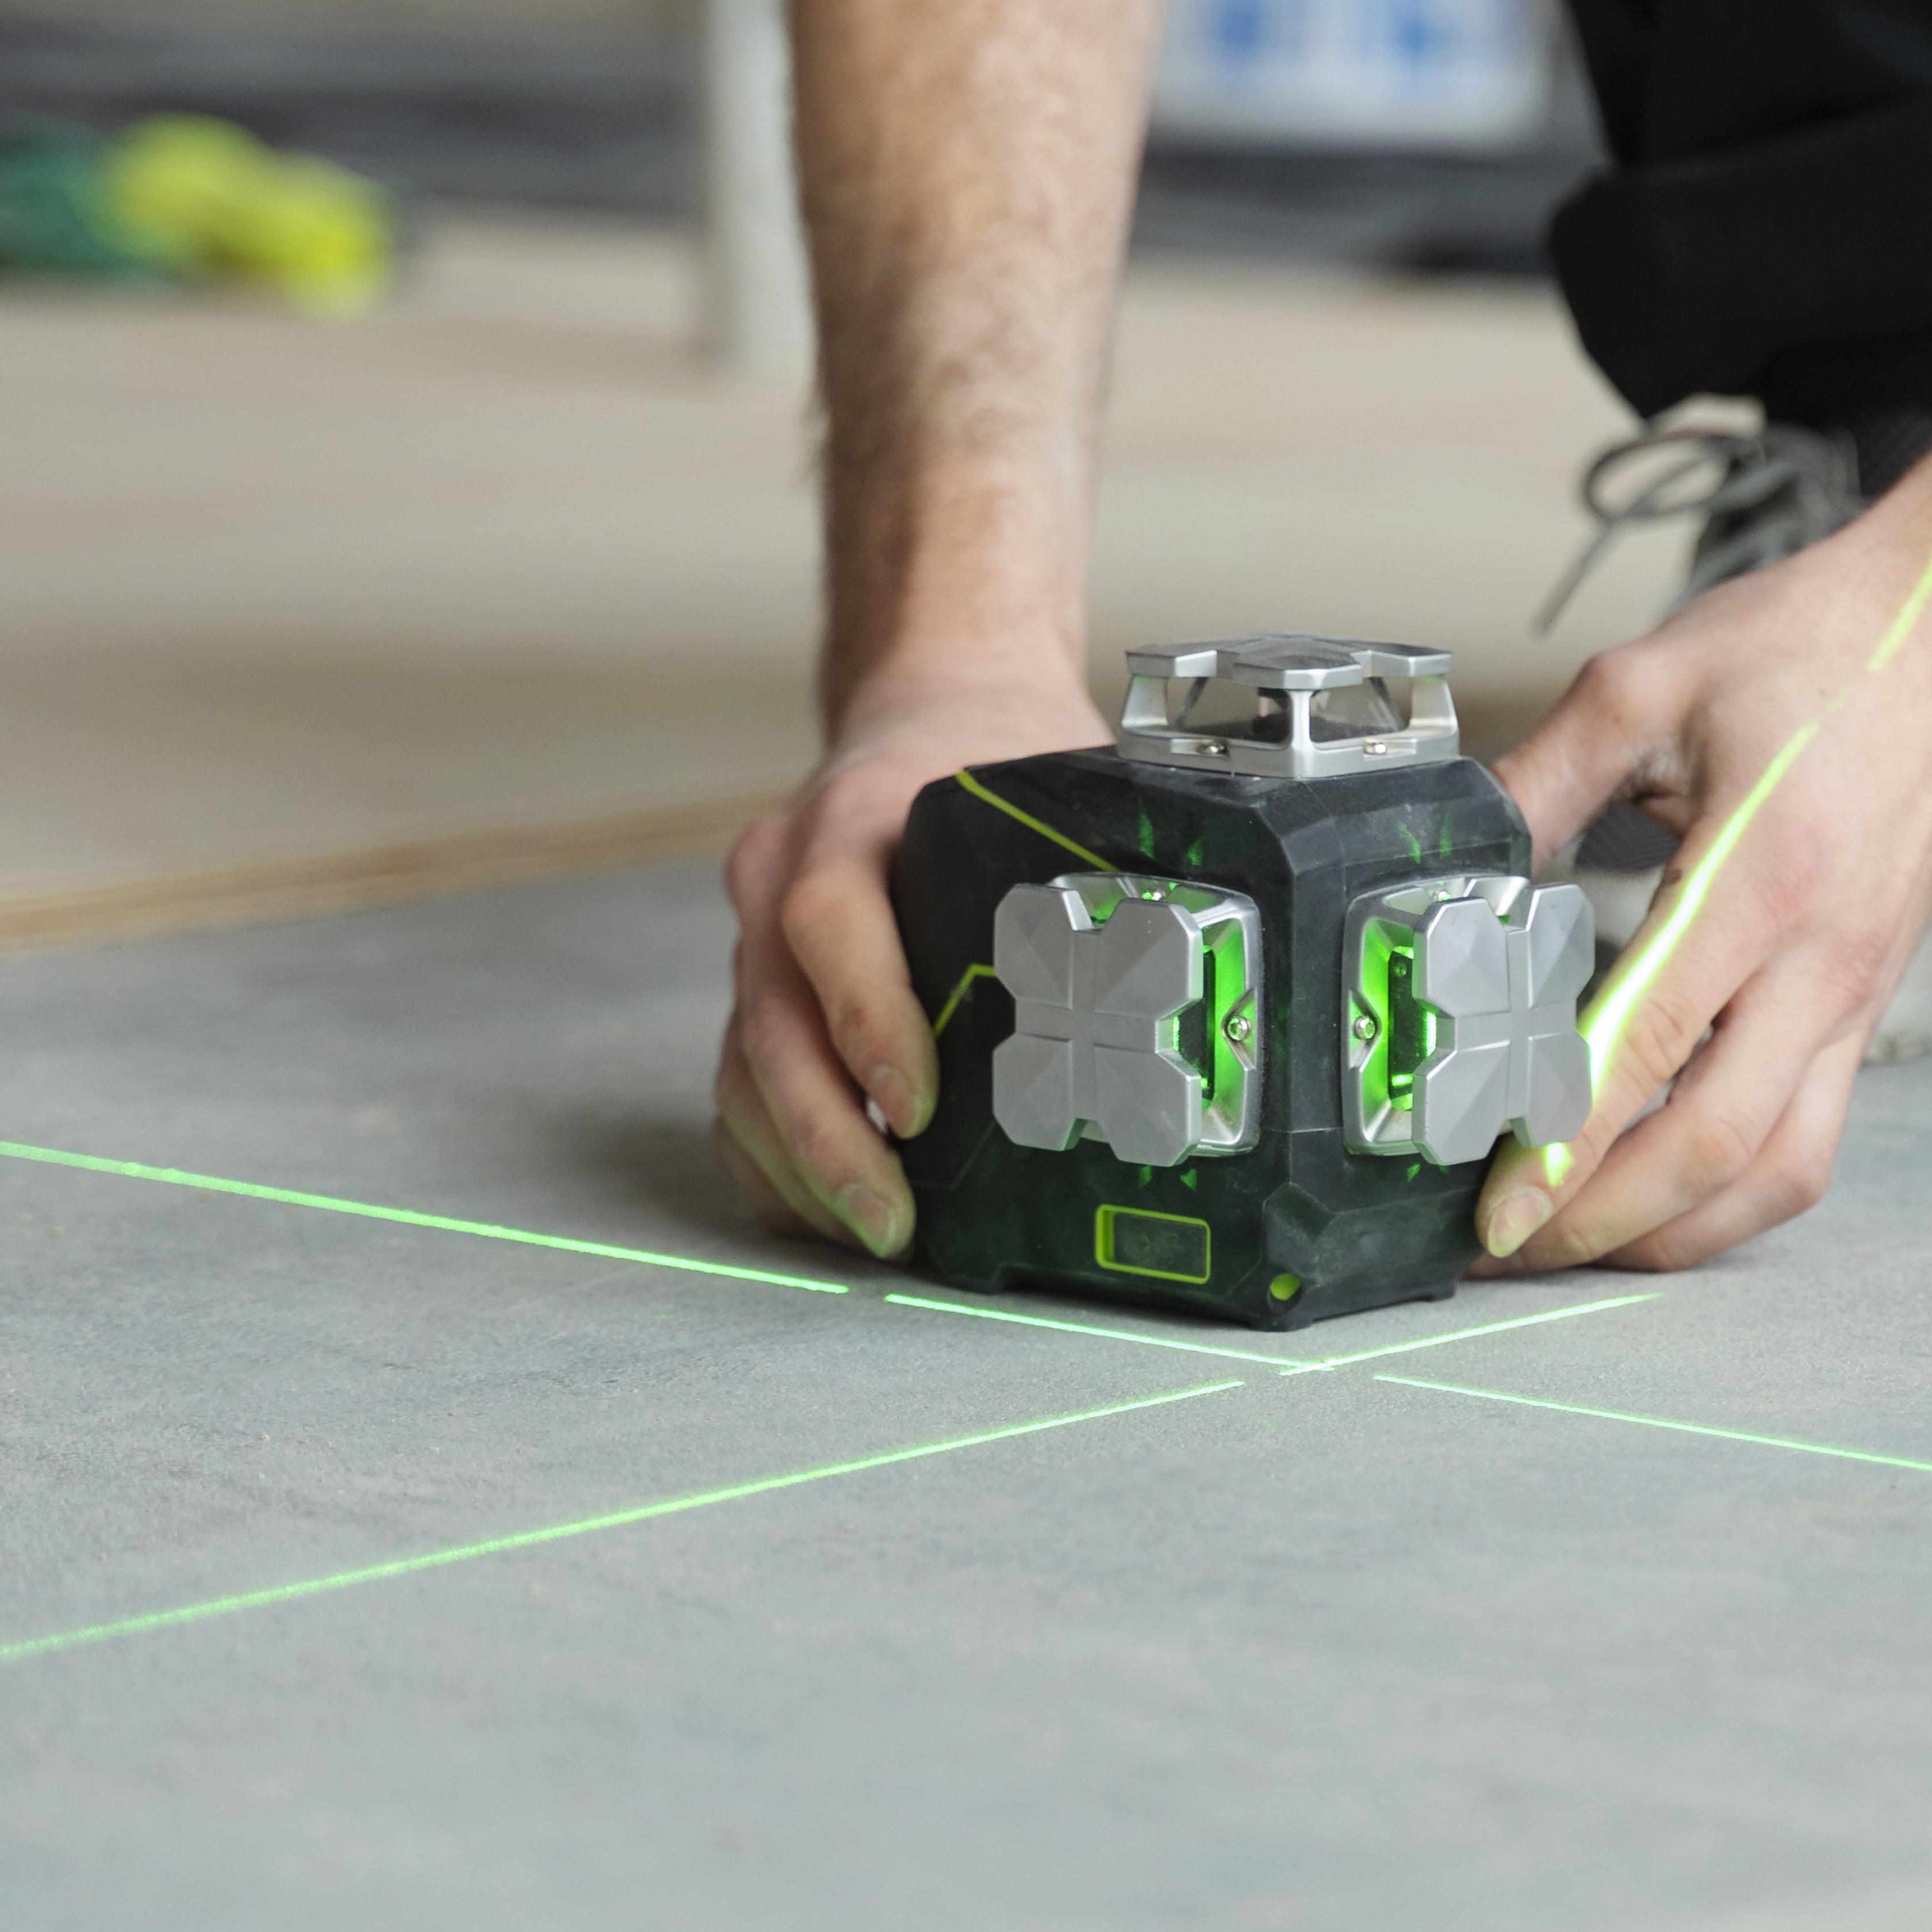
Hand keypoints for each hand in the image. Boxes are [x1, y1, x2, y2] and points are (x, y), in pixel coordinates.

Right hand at [714, 669, 1108, 1257]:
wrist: (926, 697)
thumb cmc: (991, 747)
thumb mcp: (1044, 775)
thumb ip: (1094, 857)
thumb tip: (1193, 962)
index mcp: (851, 819)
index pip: (830, 921)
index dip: (867, 1019)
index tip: (917, 1107)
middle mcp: (781, 877)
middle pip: (772, 1022)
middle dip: (827, 1136)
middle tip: (892, 1219)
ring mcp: (756, 936)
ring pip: (744, 1069)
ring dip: (799, 1165)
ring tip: (873, 1235)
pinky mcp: (757, 984)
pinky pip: (738, 1086)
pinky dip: (774, 1159)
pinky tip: (826, 1211)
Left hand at [1481, 485, 1931, 1276]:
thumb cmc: (1822, 645)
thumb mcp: (1650, 681)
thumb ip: (1540, 778)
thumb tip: (1451, 861)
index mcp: (1762, 875)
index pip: (1651, 1046)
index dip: (1566, 1142)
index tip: (1494, 1208)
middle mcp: (1823, 958)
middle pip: (1715, 1146)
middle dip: (1601, 1221)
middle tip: (1505, 1249)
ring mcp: (1857, 993)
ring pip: (1777, 1171)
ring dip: (1673, 1229)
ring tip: (1575, 1240)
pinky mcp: (1868, 1003)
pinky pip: (1809, 1137)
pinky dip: (1733, 1193)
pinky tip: (1661, 1191)